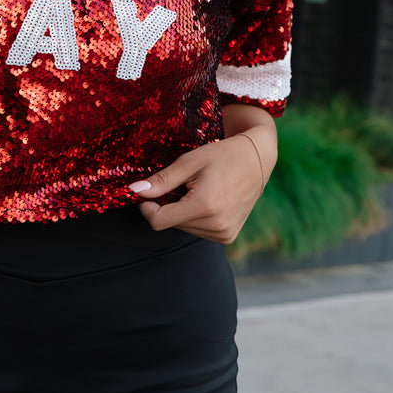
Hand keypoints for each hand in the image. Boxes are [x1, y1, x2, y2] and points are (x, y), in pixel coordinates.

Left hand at [128, 126, 275, 242]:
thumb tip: (135, 191)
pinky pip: (198, 231)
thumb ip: (162, 180)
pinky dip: (195, 217)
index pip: (158, 221)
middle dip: (169, 205)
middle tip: (185, 184)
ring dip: (182, 212)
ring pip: (183, 228)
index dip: (147, 207)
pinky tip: (208, 201)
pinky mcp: (228, 237)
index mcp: (204, 206)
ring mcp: (224, 234)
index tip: (150, 191)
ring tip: (199, 191)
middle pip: (170, 224)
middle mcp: (216, 225)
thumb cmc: (224, 155)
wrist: (258, 159)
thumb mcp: (190, 162)